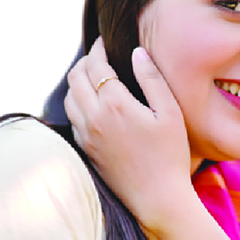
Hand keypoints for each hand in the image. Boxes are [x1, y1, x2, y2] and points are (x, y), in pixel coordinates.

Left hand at [64, 37, 192, 233]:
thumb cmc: (170, 156)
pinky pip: (73, 118)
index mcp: (114, 104)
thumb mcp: (170, 113)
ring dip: (78, 82)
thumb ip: (152, 79)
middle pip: (75, 78)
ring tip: (94, 77)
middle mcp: (93, 118)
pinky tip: (93, 104)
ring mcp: (86, 136)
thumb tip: (137, 53)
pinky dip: (77, 103)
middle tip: (99, 56)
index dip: (99, 48)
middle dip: (85, 61)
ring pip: (69, 98)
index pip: (95, 65)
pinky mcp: (86, 150)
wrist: (157, 199)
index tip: (105, 41)